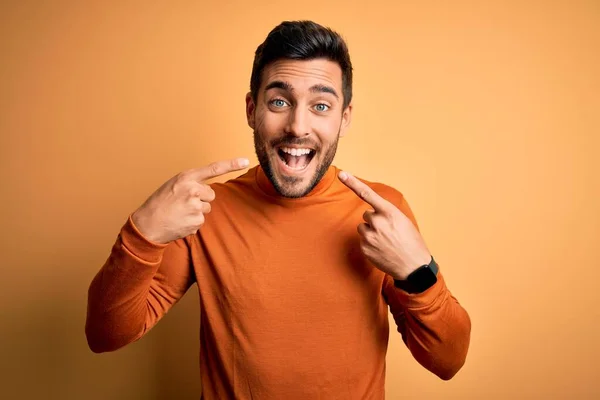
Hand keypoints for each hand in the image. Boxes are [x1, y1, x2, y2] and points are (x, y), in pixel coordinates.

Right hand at [131, 158, 249, 243]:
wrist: (147, 225)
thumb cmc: (159, 204)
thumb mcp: (172, 186)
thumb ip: (190, 184)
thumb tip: (206, 190)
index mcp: (186, 178)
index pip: (213, 169)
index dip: (231, 164)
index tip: (245, 160)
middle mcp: (192, 190)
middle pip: (211, 194)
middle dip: (201, 199)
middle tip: (183, 204)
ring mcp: (195, 206)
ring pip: (206, 208)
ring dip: (196, 212)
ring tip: (179, 213)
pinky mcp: (196, 221)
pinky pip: (201, 220)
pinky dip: (192, 222)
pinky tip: (180, 221)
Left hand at [339, 171, 430, 279]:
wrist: (413, 267)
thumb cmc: (411, 242)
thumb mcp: (403, 221)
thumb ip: (387, 214)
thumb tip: (372, 213)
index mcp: (390, 213)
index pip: (368, 194)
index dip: (353, 183)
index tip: (342, 174)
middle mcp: (378, 222)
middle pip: (366, 214)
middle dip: (374, 220)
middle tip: (388, 231)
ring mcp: (370, 236)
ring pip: (362, 227)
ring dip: (371, 231)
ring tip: (385, 240)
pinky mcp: (364, 248)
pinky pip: (362, 239)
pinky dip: (370, 243)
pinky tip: (381, 249)